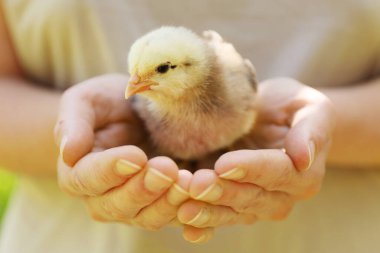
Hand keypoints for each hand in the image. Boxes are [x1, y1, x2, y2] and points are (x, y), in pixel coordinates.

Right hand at [55, 74, 190, 229]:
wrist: (131, 114)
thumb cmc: (106, 105)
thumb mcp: (85, 102)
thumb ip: (73, 123)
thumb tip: (69, 152)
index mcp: (78, 173)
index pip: (88, 179)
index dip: (111, 170)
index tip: (135, 156)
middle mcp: (103, 197)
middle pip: (119, 205)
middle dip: (144, 189)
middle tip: (167, 168)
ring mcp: (133, 205)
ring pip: (148, 216)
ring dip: (169, 202)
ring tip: (188, 181)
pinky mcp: (159, 205)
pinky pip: (173, 217)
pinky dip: (189, 211)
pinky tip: (204, 197)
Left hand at [177, 78, 334, 242]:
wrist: (270, 118)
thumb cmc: (289, 108)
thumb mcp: (310, 107)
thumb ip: (312, 130)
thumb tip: (304, 158)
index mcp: (303, 174)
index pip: (276, 172)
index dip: (250, 169)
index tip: (223, 164)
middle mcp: (282, 197)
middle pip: (250, 196)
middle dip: (222, 192)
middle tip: (196, 184)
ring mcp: (257, 206)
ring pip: (232, 212)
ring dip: (208, 212)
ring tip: (185, 210)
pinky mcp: (236, 207)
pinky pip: (220, 220)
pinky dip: (203, 225)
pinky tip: (186, 228)